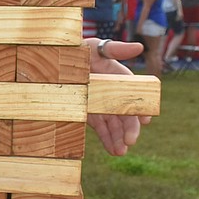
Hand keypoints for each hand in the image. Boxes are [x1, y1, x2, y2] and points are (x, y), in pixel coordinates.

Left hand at [86, 38, 150, 156]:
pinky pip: (102, 129)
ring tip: (121, 151)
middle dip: (130, 128)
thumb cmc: (76, 51)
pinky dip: (108, 139)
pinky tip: (113, 150)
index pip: (133, 94)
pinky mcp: (90, 114)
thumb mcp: (94, 47)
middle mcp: (112, 93)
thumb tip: (140, 47)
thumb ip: (115, 48)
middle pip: (125, 113)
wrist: (52, 63)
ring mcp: (101, 105)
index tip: (145, 119)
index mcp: (117, 78)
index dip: (140, 107)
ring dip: (119, 138)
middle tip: (130, 140)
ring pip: (114, 124)